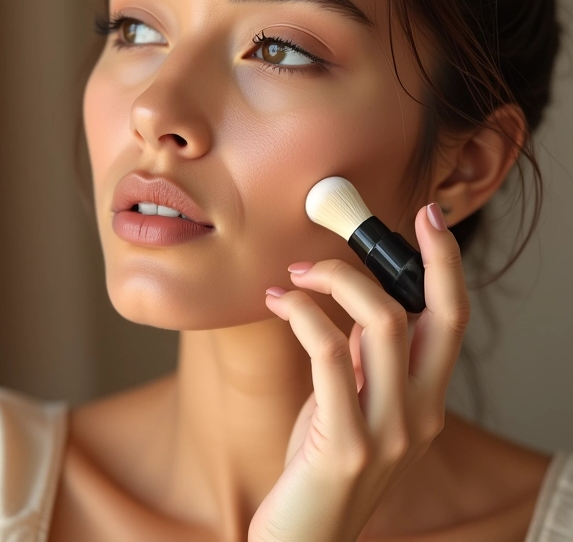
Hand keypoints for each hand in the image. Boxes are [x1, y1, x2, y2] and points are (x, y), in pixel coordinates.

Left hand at [247, 203, 469, 541]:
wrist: (303, 539)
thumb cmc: (323, 464)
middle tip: (352, 228)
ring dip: (330, 280)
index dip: (445, 265)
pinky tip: (278, 302)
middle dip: (406, 256)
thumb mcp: (355, 407)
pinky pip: (330, 352)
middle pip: (430, 313)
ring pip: (380, 321)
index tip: (429, 219)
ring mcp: (389, 432)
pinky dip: (302, 312)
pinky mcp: (347, 443)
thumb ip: (366, 363)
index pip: (451, 320)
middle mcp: (421, 414)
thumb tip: (355, 304)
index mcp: (426, 400)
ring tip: (292, 275)